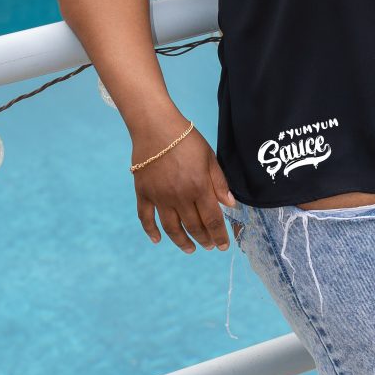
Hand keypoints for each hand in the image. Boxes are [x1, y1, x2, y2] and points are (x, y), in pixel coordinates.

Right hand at [134, 126, 235, 252]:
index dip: (219, 235)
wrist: (155, 126)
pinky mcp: (143, 193)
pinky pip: (146, 217)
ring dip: (182, 241)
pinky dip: (151, 231)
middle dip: (204, 239)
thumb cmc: (186, 139)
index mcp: (199, 187)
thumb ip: (219, 183)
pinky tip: (158, 240)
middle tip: (209, 245)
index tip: (223, 245)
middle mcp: (179, 197)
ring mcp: (159, 197)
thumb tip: (230, 205)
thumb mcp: (209, 157)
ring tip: (190, 248)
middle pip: (193, 226)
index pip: (212, 220)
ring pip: (171, 228)